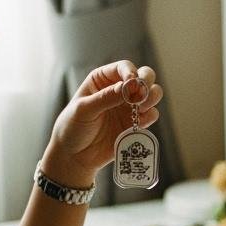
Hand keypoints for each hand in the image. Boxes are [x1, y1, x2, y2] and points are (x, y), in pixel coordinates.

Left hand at [43, 60, 163, 186]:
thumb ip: (106, 97)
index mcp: (102, 80)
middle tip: (144, 92)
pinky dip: (150, 116)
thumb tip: (128, 86)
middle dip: (147, 81)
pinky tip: (139, 122)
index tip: (132, 83)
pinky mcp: (135, 124)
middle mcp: (119, 90)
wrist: (74, 157)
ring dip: (152, 97)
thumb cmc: (72, 128)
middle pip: (143, 76)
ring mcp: (129, 107)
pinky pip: (151, 115)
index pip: (123, 67)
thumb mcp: (83, 110)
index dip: (131, 72)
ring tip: (141, 107)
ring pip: (152, 94)